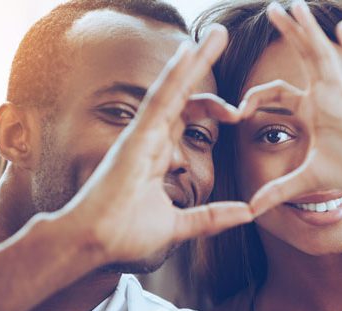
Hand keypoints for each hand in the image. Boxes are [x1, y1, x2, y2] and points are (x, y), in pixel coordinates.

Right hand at [57, 25, 251, 262]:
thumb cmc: (125, 235)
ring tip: (216, 34)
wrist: (93, 244)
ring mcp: (142, 135)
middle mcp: (150, 138)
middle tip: (222, 37)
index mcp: (158, 153)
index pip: (186, 116)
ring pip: (172, 89)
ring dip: (194, 60)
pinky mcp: (135, 138)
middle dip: (202, 67)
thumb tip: (247, 213)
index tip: (238, 114)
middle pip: (182, 94)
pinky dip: (174, 75)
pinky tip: (190, 51)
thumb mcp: (179, 225)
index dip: (212, 107)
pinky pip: (159, 100)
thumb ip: (212, 218)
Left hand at [243, 1, 341, 215]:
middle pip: (303, 57)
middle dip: (289, 32)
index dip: (255, 96)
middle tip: (273, 8)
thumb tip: (251, 210)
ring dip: (310, 31)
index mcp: (310, 109)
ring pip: (323, 57)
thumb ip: (278, 191)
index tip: (237, 110)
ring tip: (297, 6)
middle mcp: (325, 95)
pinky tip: (341, 29)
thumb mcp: (306, 180)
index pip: (277, 92)